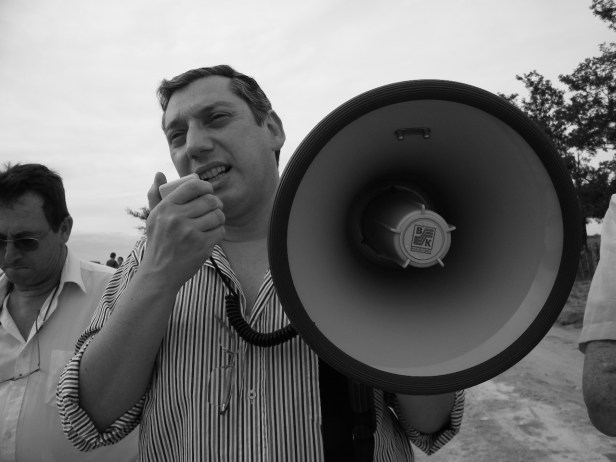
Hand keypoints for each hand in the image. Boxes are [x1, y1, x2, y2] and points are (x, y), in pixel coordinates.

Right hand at [142, 172, 224, 288]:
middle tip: (214, 208)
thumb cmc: (158, 242)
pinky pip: (220, 230)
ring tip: (213, 222)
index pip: (193, 186)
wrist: (160, 273)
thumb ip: (155, 195)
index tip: (208, 191)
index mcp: (166, 208)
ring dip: (219, 218)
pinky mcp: (202, 246)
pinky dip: (219, 232)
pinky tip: (211, 235)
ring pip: (218, 215)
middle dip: (216, 203)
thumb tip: (159, 174)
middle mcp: (177, 218)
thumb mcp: (153, 218)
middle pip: (210, 200)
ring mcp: (190, 232)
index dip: (205, 186)